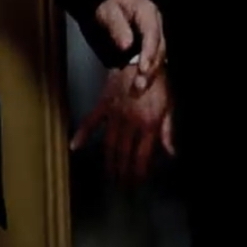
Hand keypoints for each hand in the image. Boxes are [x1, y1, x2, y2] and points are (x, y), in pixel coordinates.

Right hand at [71, 63, 175, 184]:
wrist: (139, 60)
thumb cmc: (158, 85)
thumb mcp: (169, 107)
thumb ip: (167, 132)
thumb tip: (171, 154)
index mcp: (149, 124)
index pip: (143, 155)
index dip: (139, 171)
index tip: (137, 182)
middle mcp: (131, 122)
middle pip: (125, 153)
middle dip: (123, 172)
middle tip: (122, 186)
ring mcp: (115, 114)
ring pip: (109, 143)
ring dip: (109, 162)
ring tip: (109, 175)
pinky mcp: (104, 106)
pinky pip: (91, 122)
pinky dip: (82, 134)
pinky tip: (75, 147)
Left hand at [95, 0, 166, 90]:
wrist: (109, 6)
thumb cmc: (108, 7)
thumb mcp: (108, 12)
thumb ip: (116, 26)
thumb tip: (126, 46)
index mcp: (148, 12)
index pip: (152, 34)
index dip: (149, 53)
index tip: (143, 69)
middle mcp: (156, 26)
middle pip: (159, 49)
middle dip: (151, 68)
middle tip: (140, 85)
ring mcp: (156, 37)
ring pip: (159, 57)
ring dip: (150, 74)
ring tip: (139, 89)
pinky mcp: (151, 47)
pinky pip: (152, 61)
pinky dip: (147, 74)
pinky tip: (139, 86)